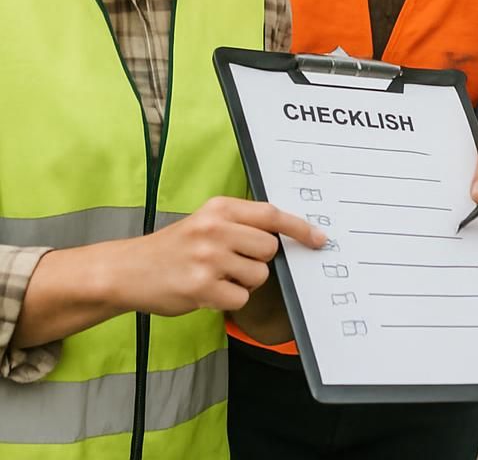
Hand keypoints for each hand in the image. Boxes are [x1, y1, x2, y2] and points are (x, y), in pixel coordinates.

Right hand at [116, 196, 325, 315]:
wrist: (127, 269)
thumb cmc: (175, 247)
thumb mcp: (206, 221)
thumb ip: (241, 223)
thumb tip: (286, 236)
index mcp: (220, 208)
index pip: (272, 215)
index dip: (299, 228)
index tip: (319, 239)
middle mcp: (216, 229)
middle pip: (269, 249)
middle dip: (259, 261)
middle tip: (232, 263)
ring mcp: (208, 258)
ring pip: (258, 276)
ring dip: (243, 283)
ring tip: (216, 277)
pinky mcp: (201, 287)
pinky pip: (240, 298)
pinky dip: (229, 301)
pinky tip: (207, 292)